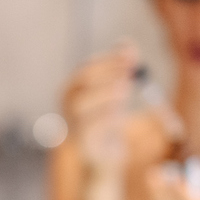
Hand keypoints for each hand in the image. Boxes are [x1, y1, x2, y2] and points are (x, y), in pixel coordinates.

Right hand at [62, 43, 138, 177]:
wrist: (102, 156)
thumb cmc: (106, 119)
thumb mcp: (116, 91)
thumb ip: (121, 67)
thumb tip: (127, 42)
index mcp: (75, 87)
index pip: (88, 66)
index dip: (109, 59)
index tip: (131, 55)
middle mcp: (68, 102)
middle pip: (83, 80)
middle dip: (107, 73)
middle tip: (130, 70)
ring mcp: (72, 121)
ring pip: (81, 104)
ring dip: (104, 94)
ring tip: (125, 90)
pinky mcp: (80, 142)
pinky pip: (89, 128)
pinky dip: (104, 118)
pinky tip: (118, 114)